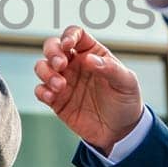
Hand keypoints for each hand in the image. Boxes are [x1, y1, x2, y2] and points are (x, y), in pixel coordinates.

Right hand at [34, 25, 144, 154]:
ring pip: (42, 66)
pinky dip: (42, 91)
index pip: (75, 34)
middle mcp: (74, 64)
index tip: (67, 45)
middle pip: (52, 46)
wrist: (120, 132)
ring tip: (60, 86)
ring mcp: (63, 81)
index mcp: (92, 53)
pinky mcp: (56, 100)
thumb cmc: (126, 101)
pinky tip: (52, 97)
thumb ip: (110, 68)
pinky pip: (40, 90)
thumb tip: (88, 59)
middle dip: (52, 52)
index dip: (68, 35)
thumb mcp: (126, 83)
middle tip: (61, 65)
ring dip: (46, 72)